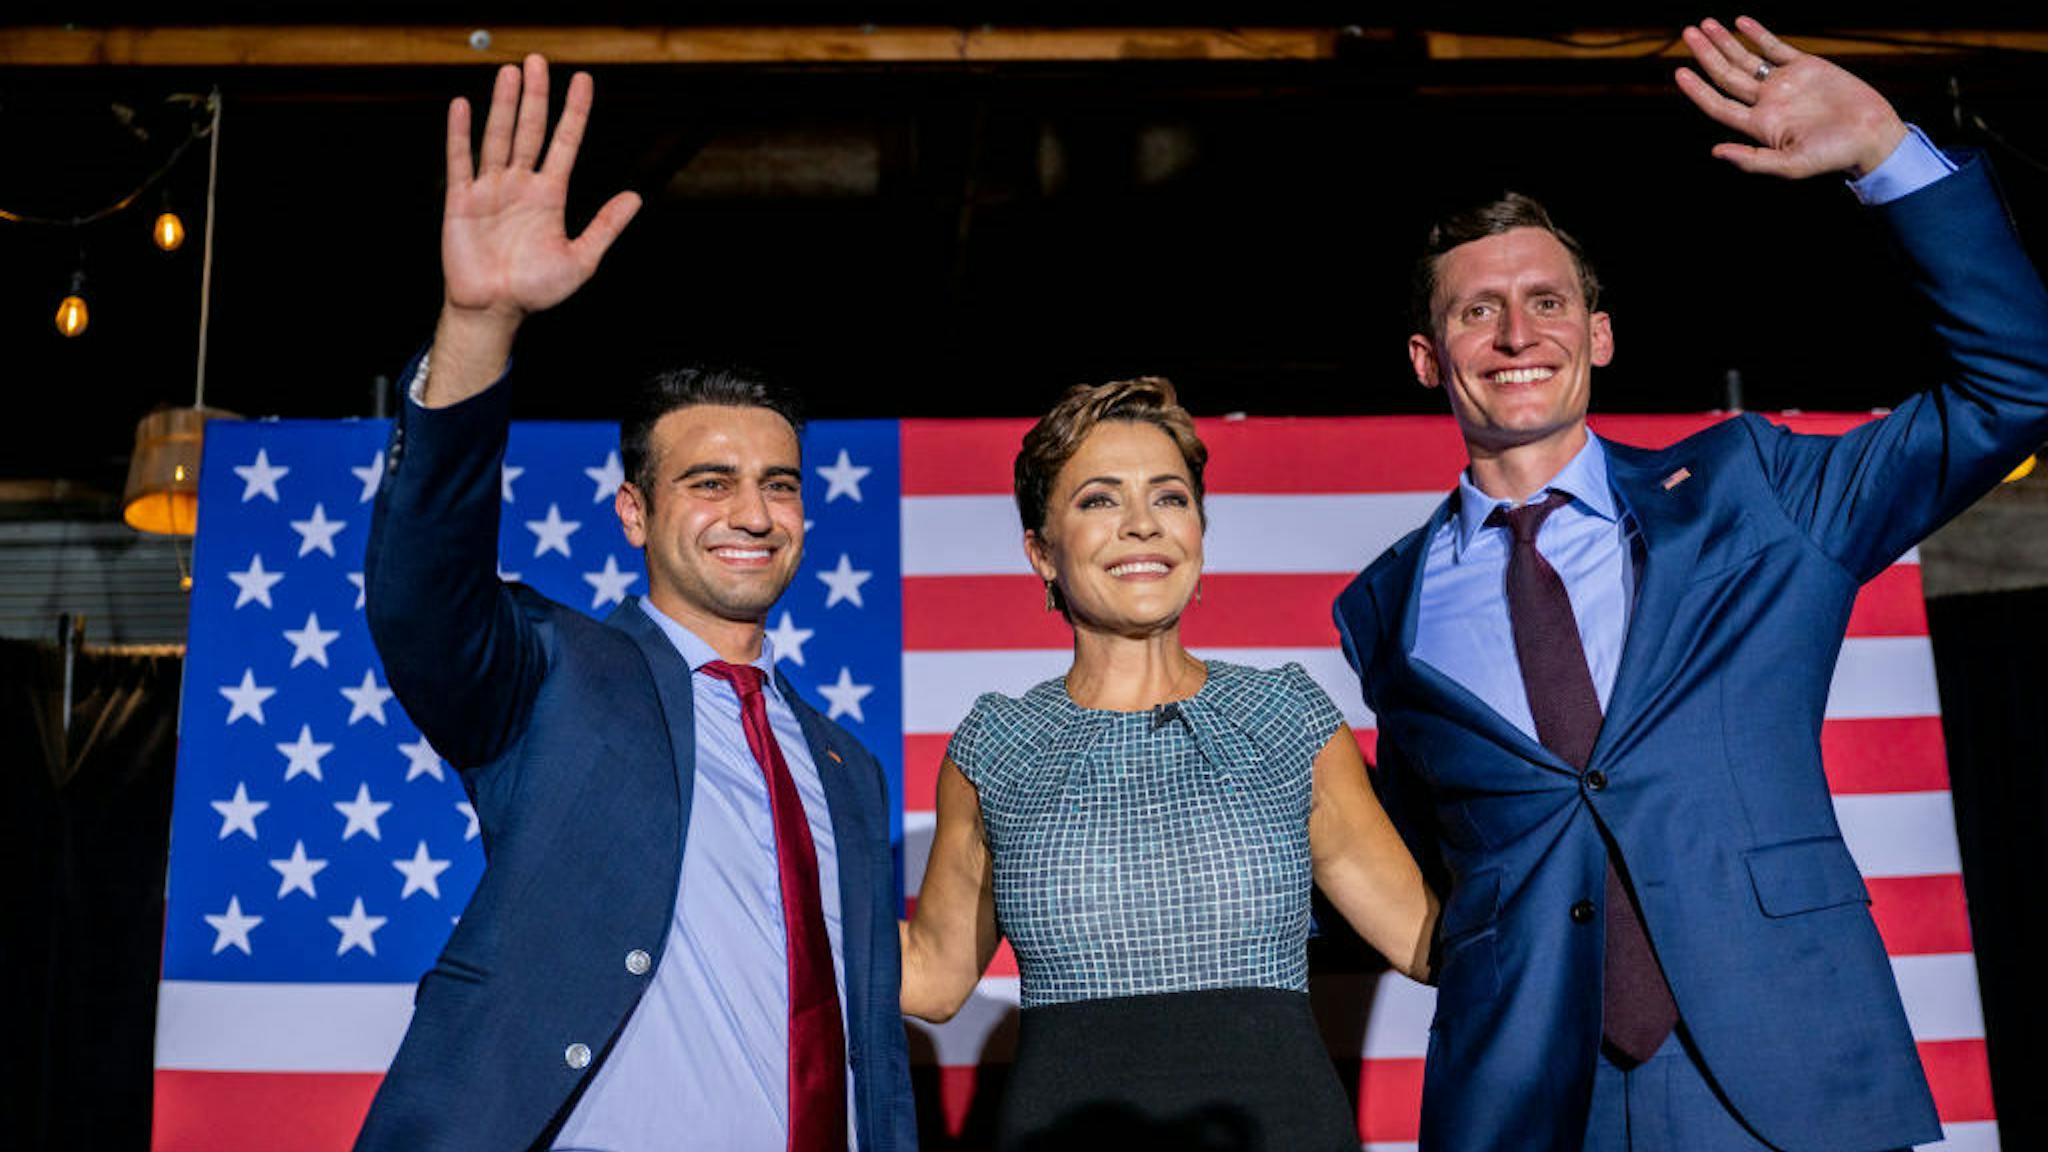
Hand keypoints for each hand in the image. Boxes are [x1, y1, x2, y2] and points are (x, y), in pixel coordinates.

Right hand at [441, 54, 640, 323]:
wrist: (495, 310)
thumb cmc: (536, 290)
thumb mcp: (581, 259)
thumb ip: (605, 226)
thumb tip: (636, 198)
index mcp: (550, 195)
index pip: (565, 143)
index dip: (574, 113)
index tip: (583, 80)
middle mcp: (520, 185)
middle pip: (530, 130)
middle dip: (536, 96)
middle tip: (538, 61)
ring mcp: (490, 189)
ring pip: (499, 137)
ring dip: (504, 105)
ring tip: (510, 72)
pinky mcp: (462, 200)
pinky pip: (460, 160)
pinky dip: (460, 133)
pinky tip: (463, 106)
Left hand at [1675, 16, 1907, 179]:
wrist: (1872, 135)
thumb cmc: (1833, 156)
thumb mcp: (1791, 165)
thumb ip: (1752, 160)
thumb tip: (1715, 151)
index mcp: (1759, 125)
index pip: (1718, 104)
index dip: (1697, 89)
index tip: (1679, 71)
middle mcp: (1767, 102)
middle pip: (1726, 75)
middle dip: (1706, 55)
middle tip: (1688, 33)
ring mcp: (1785, 83)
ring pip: (1746, 58)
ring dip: (1725, 42)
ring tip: (1704, 25)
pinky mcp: (1806, 67)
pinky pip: (1775, 47)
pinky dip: (1757, 34)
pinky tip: (1739, 22)